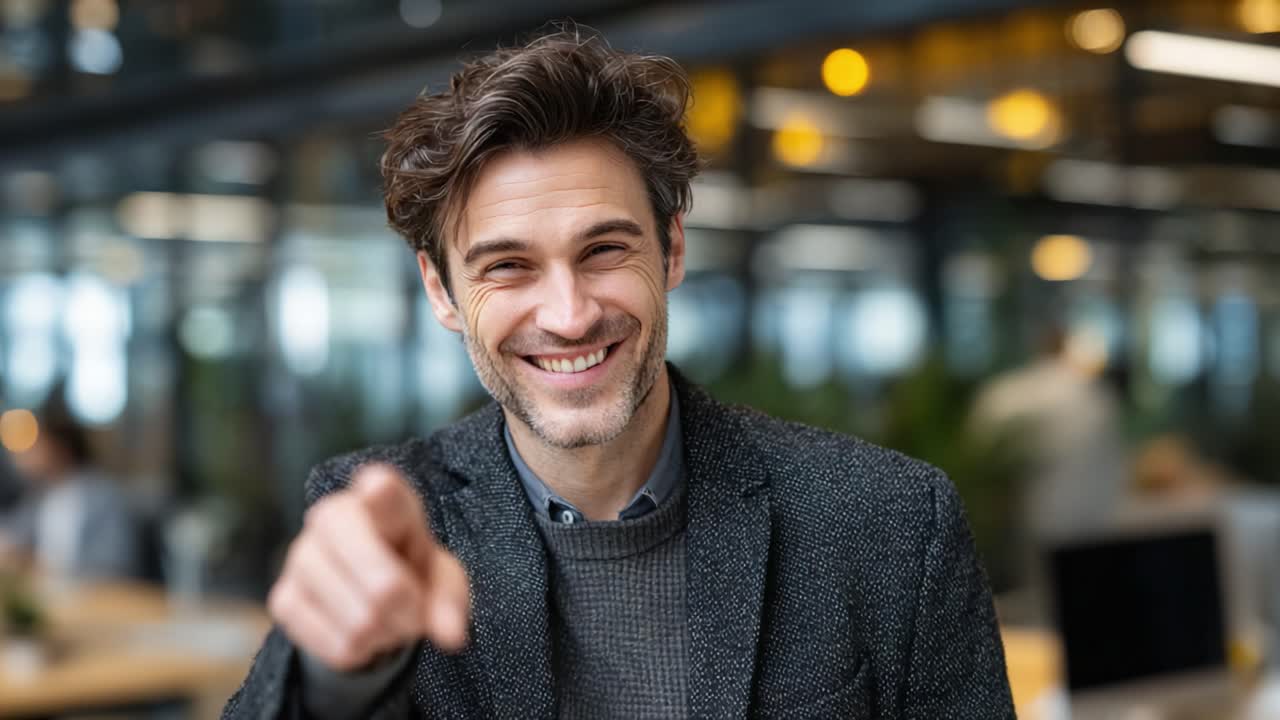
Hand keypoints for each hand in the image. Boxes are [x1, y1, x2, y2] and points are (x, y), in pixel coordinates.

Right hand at [268, 464, 470, 671]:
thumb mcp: (441, 577)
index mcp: (381, 497)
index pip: (380, 489)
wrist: (363, 591)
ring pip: (362, 622)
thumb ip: (449, 600)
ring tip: (388, 618)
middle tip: (415, 611)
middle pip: (384, 585)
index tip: (380, 490)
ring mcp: (301, 556)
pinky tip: (360, 631)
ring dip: (386, 634)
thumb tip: (451, 634)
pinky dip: (360, 650)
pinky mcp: (283, 598)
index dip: (381, 493)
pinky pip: (338, 646)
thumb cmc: (409, 569)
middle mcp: (332, 515)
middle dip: (410, 612)